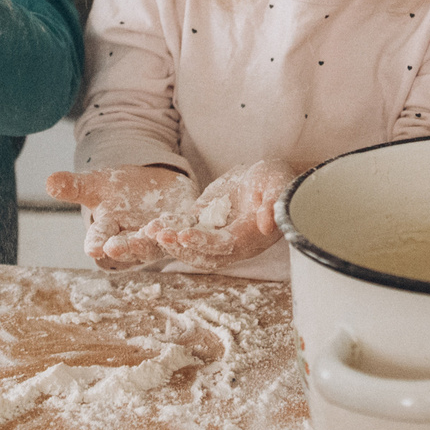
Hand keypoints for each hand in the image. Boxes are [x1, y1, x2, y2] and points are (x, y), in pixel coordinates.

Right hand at [46, 166, 195, 269]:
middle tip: (115, 246)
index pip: (98, 241)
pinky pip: (184, 233)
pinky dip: (184, 231)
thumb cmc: (119, 191)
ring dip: (154, 240)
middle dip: (124, 246)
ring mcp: (159, 240)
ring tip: (151, 232)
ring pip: (157, 244)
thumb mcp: (95, 185)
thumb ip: (73, 187)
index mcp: (108, 234)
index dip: (96, 244)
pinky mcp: (183, 231)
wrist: (152, 189)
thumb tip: (49, 182)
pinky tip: (185, 227)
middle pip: (128, 248)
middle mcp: (133, 242)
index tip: (92, 247)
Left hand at [141, 160, 295, 264]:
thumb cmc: (278, 180)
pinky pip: (185, 230)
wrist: (268, 177)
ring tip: (149, 232)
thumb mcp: (279, 186)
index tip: (184, 235)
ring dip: (170, 242)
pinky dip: (169, 229)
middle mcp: (232, 243)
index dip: (204, 242)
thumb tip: (266, 224)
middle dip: (179, 247)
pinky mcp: (204, 224)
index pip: (224, 245)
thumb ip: (273, 204)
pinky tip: (151, 226)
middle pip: (203, 253)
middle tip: (158, 236)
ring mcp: (216, 235)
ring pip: (190, 246)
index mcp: (250, 238)